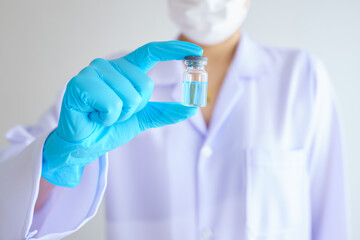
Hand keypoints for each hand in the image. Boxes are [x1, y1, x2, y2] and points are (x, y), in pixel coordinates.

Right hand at [42, 41, 202, 186]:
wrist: (84, 146)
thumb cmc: (108, 127)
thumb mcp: (141, 118)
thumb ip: (164, 112)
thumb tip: (192, 108)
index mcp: (124, 70)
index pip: (151, 51)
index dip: (173, 49)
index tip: (197, 51)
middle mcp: (109, 66)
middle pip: (144, 84)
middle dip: (135, 108)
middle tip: (115, 114)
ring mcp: (93, 72)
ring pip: (129, 96)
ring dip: (119, 115)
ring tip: (102, 115)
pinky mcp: (80, 84)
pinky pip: (112, 104)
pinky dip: (107, 118)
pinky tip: (94, 116)